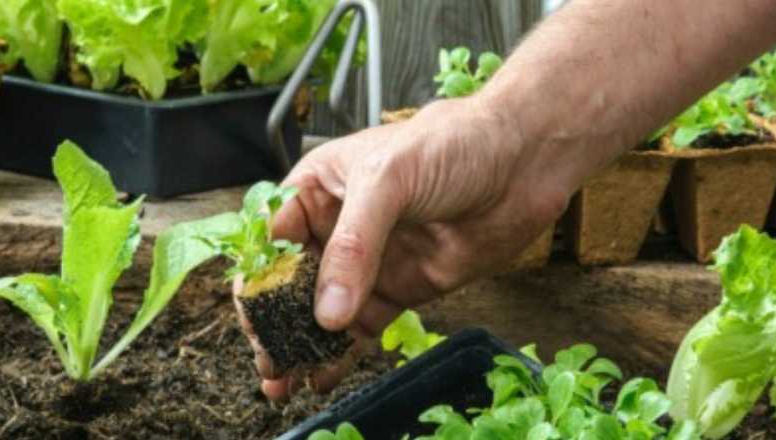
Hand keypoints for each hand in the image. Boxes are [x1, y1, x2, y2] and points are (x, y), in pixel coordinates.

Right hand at [236, 96, 571, 399]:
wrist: (522, 162)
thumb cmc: (453, 144)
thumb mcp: (389, 181)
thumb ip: (354, 245)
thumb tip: (326, 311)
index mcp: (320, 187)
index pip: (272, 237)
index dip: (258, 276)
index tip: (253, 314)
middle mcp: (338, 226)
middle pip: (292, 282)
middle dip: (275, 321)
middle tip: (267, 359)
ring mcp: (370, 261)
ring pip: (324, 311)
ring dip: (303, 345)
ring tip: (285, 379)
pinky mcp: (401, 288)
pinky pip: (363, 327)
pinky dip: (343, 353)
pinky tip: (325, 374)